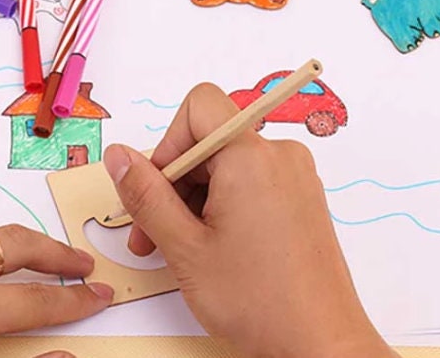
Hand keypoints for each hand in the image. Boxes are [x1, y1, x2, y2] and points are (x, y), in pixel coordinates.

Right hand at [103, 83, 396, 357]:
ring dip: (192, 201)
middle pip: (208, 142)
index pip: (199, 106)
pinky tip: (208, 247)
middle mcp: (279, 157)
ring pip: (225, 166)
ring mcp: (293, 178)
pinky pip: (248, 183)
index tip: (157, 187)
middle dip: (173, 183)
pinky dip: (221, 206)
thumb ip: (145, 195)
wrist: (320, 346)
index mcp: (251, 157)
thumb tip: (119, 155)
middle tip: (152, 234)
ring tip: (177, 249)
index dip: (169, 143)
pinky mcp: (299, 199)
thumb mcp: (184, 247)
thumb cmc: (259, 302)